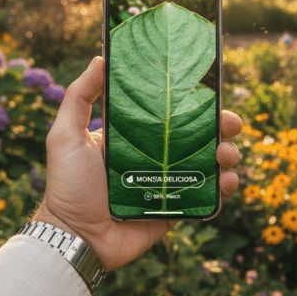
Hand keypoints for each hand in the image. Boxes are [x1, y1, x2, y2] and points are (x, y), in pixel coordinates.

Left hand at [34, 56, 241, 271]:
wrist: (76, 237)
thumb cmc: (68, 185)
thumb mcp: (65, 135)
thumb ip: (79, 97)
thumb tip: (100, 58)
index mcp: (133, 135)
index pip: (169, 111)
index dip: (192, 100)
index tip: (210, 89)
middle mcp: (154, 155)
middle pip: (197, 134)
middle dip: (220, 125)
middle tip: (231, 123)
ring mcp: (167, 182)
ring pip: (208, 162)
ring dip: (226, 154)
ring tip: (227, 155)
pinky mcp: (176, 208)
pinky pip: (206, 195)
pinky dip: (224, 186)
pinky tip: (227, 181)